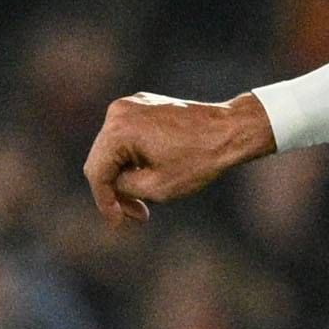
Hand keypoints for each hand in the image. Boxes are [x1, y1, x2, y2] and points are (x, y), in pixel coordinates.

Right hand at [84, 91, 275, 224]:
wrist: (231, 130)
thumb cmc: (200, 159)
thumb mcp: (157, 188)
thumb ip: (124, 189)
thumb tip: (111, 186)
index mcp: (119, 129)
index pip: (97, 173)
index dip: (104, 202)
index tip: (117, 223)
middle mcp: (119, 111)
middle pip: (101, 161)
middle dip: (115, 191)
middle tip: (136, 215)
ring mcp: (130, 105)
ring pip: (112, 151)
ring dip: (124, 176)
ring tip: (146, 200)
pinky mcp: (142, 106)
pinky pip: (125, 138)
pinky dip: (132, 159)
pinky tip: (150, 175)